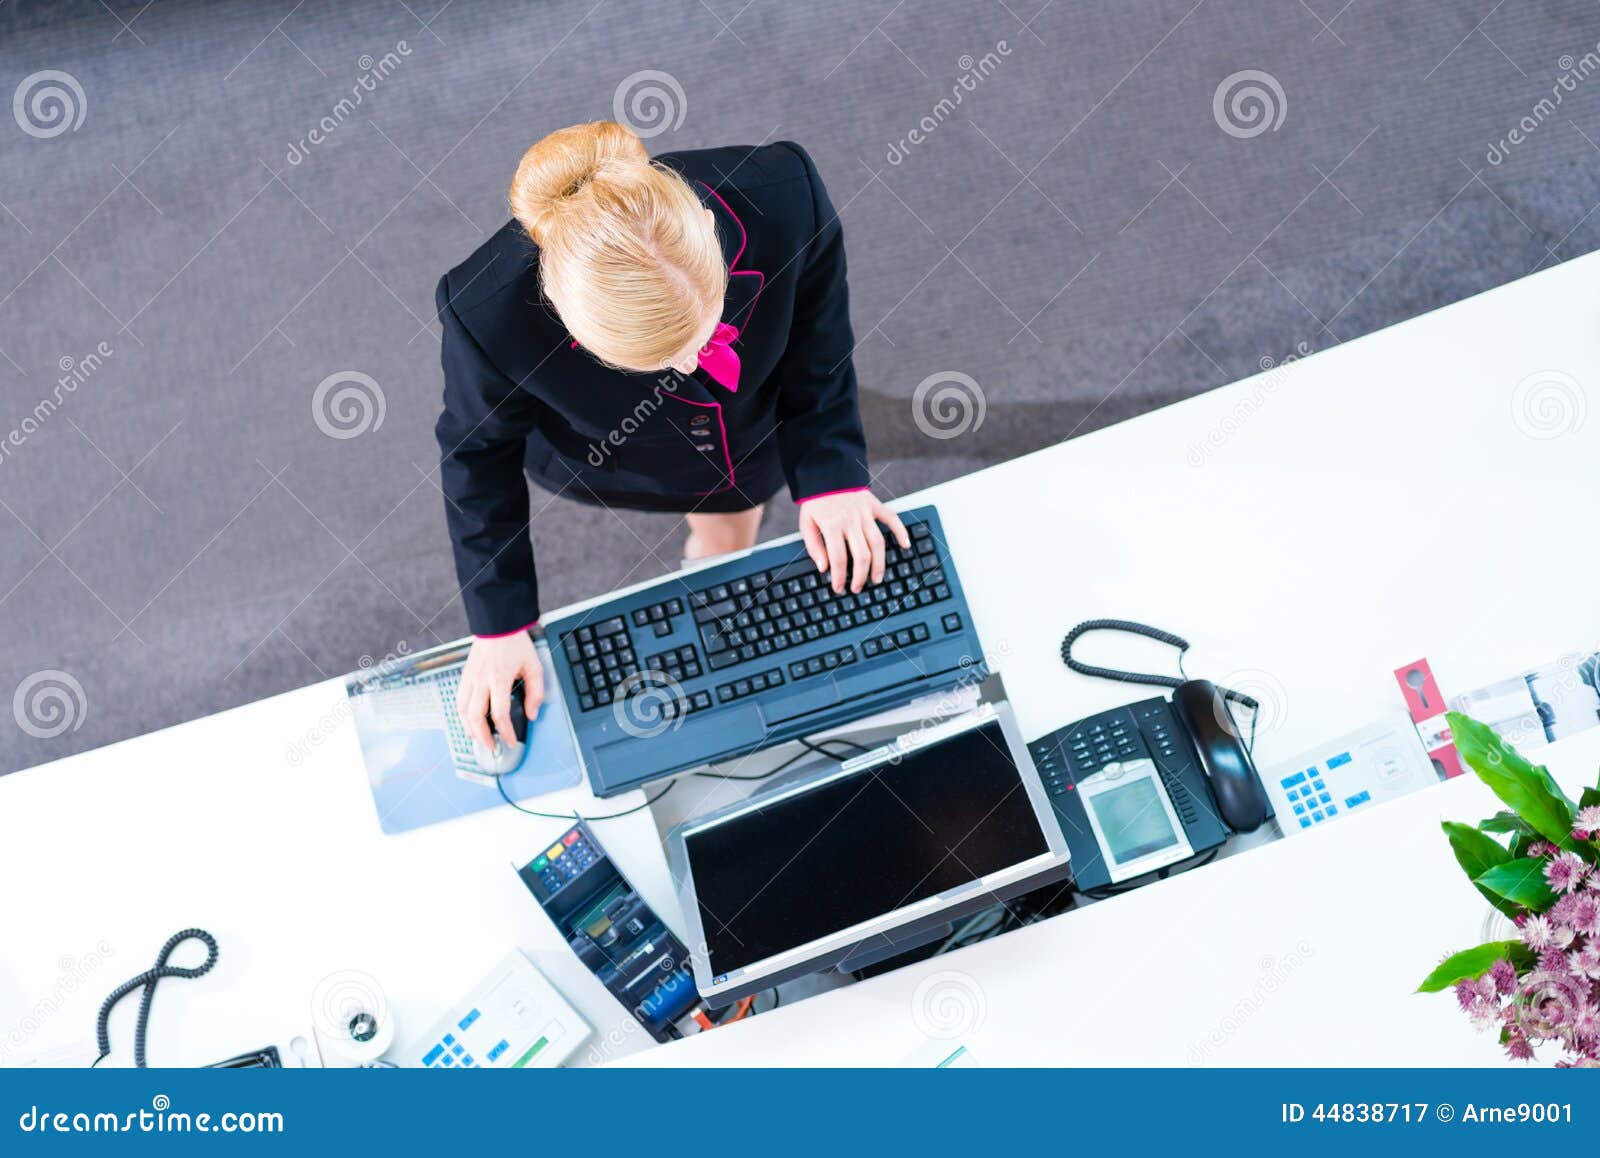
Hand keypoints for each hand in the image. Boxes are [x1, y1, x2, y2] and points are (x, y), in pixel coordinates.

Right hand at [457, 631, 543, 749]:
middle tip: (493, 747)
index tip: (511, 741)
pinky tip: (471, 723)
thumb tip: (532, 714)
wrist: (497, 625)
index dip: (505, 732)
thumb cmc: (516, 644)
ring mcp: (469, 678)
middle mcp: (480, 680)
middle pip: (475, 717)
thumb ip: (535, 692)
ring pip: (462, 711)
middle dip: (483, 737)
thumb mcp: (534, 666)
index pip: (499, 714)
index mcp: (499, 678)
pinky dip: (463, 716)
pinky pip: (459, 701)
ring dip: (470, 729)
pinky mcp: (464, 676)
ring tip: (481, 739)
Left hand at [798, 490, 909, 594]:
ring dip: (879, 564)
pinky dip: (901, 532)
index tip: (839, 588)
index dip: (840, 577)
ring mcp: (865, 513)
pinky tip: (906, 546)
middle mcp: (851, 520)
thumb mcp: (806, 523)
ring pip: (878, 543)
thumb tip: (824, 568)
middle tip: (858, 588)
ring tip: (877, 578)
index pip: (839, 559)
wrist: (825, 472)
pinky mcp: (875, 505)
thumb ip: (814, 546)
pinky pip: (892, 519)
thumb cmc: (816, 501)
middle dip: (861, 576)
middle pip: (862, 555)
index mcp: (832, 525)